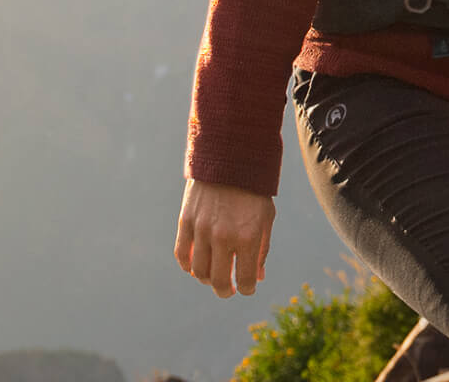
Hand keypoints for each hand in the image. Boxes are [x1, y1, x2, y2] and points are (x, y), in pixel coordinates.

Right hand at [173, 178, 274, 297]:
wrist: (229, 158)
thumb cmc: (253, 190)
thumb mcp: (266, 218)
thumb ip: (262, 249)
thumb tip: (257, 277)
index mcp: (248, 237)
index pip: (244, 279)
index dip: (247, 289)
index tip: (247, 288)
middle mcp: (223, 237)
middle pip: (218, 281)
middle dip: (225, 291)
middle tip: (228, 291)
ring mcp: (202, 230)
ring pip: (198, 271)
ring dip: (206, 279)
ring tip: (214, 276)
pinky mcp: (186, 222)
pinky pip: (182, 254)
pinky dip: (187, 265)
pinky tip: (195, 266)